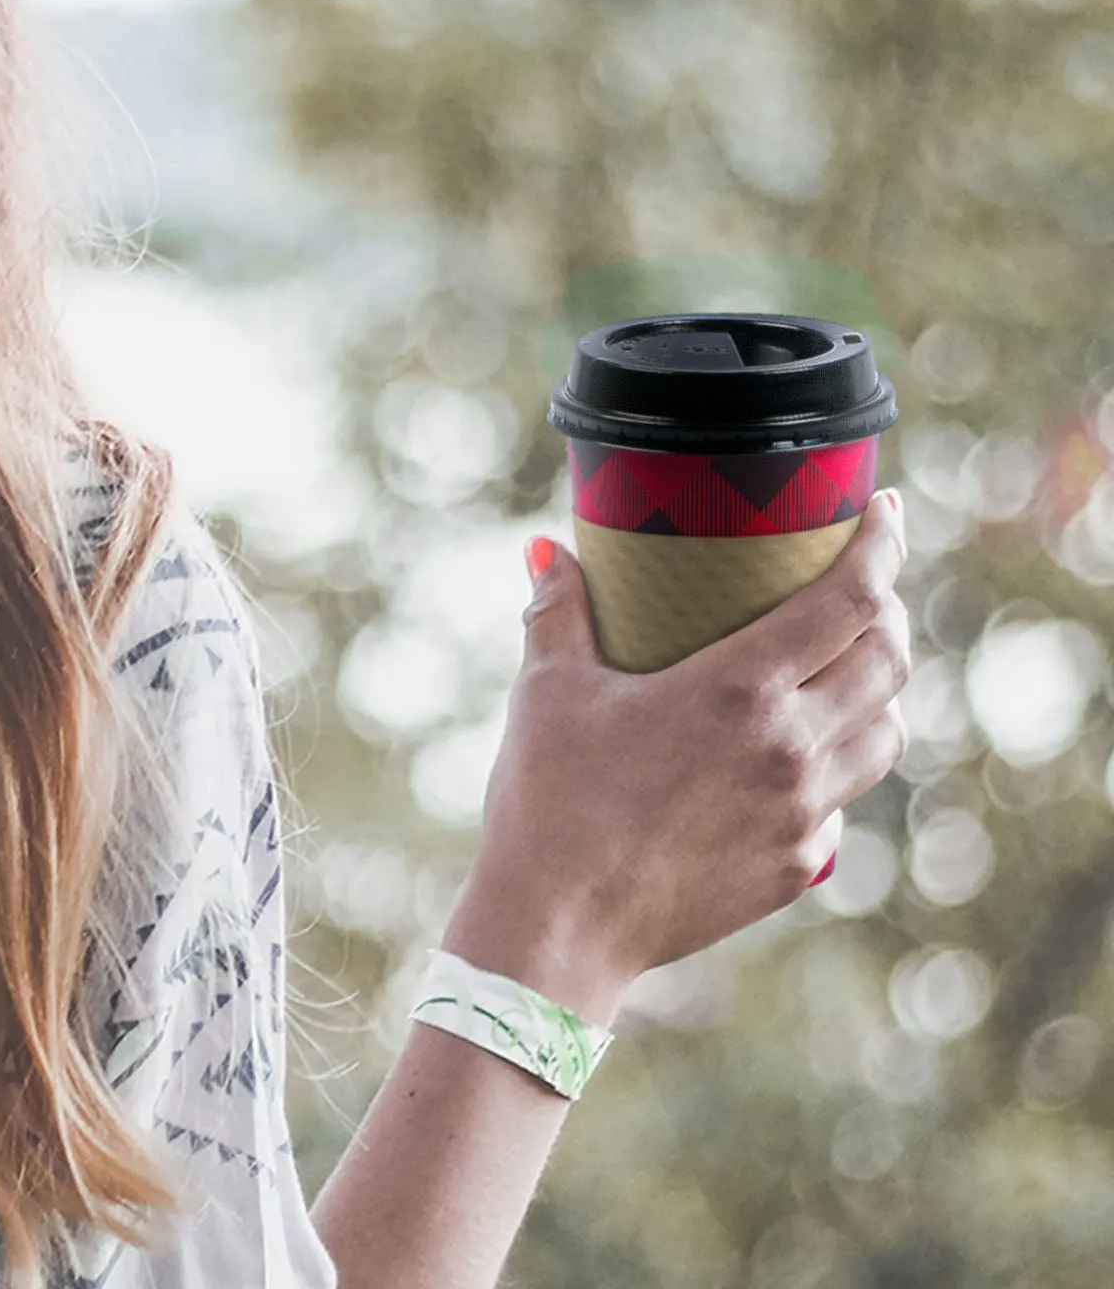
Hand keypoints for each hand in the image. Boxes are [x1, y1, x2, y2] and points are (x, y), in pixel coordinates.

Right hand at [442, 489, 910, 1024]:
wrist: (561, 925)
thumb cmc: (550, 798)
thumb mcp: (548, 689)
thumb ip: (558, 610)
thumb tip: (546, 551)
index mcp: (739, 689)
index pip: (850, 600)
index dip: (883, 546)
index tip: (890, 511)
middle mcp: (791, 748)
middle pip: (889, 661)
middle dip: (889, 609)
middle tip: (863, 583)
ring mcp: (803, 814)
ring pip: (885, 733)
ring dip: (879, 687)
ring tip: (845, 664)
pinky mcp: (798, 867)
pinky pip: (842, 800)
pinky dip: (834, 762)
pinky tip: (792, 755)